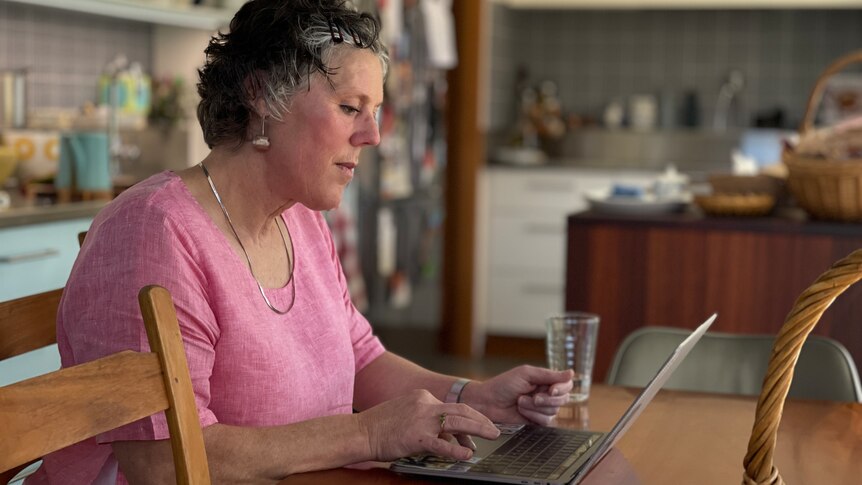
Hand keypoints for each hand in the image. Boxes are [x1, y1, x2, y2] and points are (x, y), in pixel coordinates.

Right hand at [356, 389, 500, 461]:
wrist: (360, 432)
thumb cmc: (382, 428)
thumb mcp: (409, 417)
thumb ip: (430, 424)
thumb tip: (452, 437)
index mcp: (422, 397)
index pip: (453, 407)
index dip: (470, 419)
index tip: (479, 429)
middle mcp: (425, 403)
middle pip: (461, 409)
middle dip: (481, 419)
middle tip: (494, 429)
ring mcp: (421, 419)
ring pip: (456, 422)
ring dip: (477, 428)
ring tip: (492, 436)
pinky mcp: (416, 436)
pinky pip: (441, 443)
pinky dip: (456, 448)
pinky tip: (466, 454)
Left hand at [461, 365, 572, 424]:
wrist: (487, 402)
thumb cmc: (503, 385)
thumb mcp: (526, 374)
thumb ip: (549, 375)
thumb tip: (572, 374)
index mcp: (545, 380)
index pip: (566, 385)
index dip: (562, 388)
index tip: (551, 390)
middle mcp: (546, 393)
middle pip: (563, 399)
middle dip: (547, 400)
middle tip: (532, 397)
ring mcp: (542, 408)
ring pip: (554, 411)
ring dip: (535, 407)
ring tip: (520, 401)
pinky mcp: (536, 420)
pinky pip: (546, 421)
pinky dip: (533, 416)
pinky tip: (521, 411)